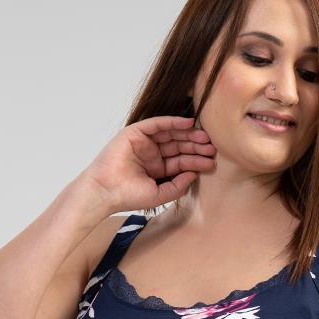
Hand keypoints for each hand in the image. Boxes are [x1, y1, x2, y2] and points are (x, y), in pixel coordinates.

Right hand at [79, 116, 216, 215]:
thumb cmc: (129, 196)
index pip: (180, 161)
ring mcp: (144, 142)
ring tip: (204, 137)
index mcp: (157, 168)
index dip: (196, 161)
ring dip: (188, 133)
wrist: (107, 191)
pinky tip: (188, 123)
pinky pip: (157, 124)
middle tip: (212, 147)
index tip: (211, 162)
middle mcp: (152, 153)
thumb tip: (194, 174)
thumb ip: (178, 185)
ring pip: (170, 134)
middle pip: (178, 146)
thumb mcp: (160, 194)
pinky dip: (172, 122)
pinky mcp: (136, 132)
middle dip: (195, 146)